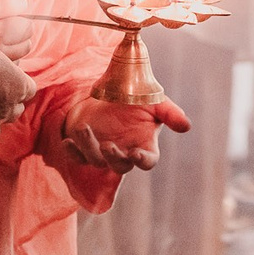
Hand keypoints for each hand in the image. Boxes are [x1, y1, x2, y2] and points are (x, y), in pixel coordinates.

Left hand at [57, 94, 191, 172]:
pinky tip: (67, 141)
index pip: (147, 161)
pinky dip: (72, 152)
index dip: (143, 161)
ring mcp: (104, 152)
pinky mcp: (85, 147)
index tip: (136, 154)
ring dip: (89, 148)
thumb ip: (171, 113)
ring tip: (83, 129)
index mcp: (144, 145)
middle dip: (114, 159)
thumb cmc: (137, 97)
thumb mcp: (155, 100)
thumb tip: (186, 127)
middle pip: (121, 166)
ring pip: (97, 161)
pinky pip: (78, 157)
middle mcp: (125, 152)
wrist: (111, 88)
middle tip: (108, 146)